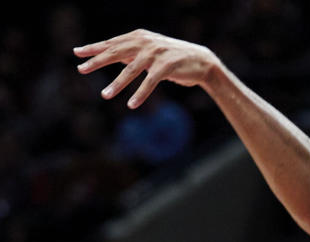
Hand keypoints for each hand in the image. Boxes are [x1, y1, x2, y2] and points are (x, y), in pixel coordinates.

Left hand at [75, 28, 219, 108]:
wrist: (201, 62)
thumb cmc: (173, 60)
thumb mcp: (150, 54)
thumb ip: (132, 54)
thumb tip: (114, 57)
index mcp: (138, 38)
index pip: (111, 43)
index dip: (94, 48)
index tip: (77, 53)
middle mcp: (144, 42)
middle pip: (115, 52)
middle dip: (97, 61)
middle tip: (81, 69)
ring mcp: (155, 54)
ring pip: (131, 70)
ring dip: (117, 84)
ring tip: (104, 95)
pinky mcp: (166, 67)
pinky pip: (150, 82)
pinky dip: (141, 94)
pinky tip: (132, 105)